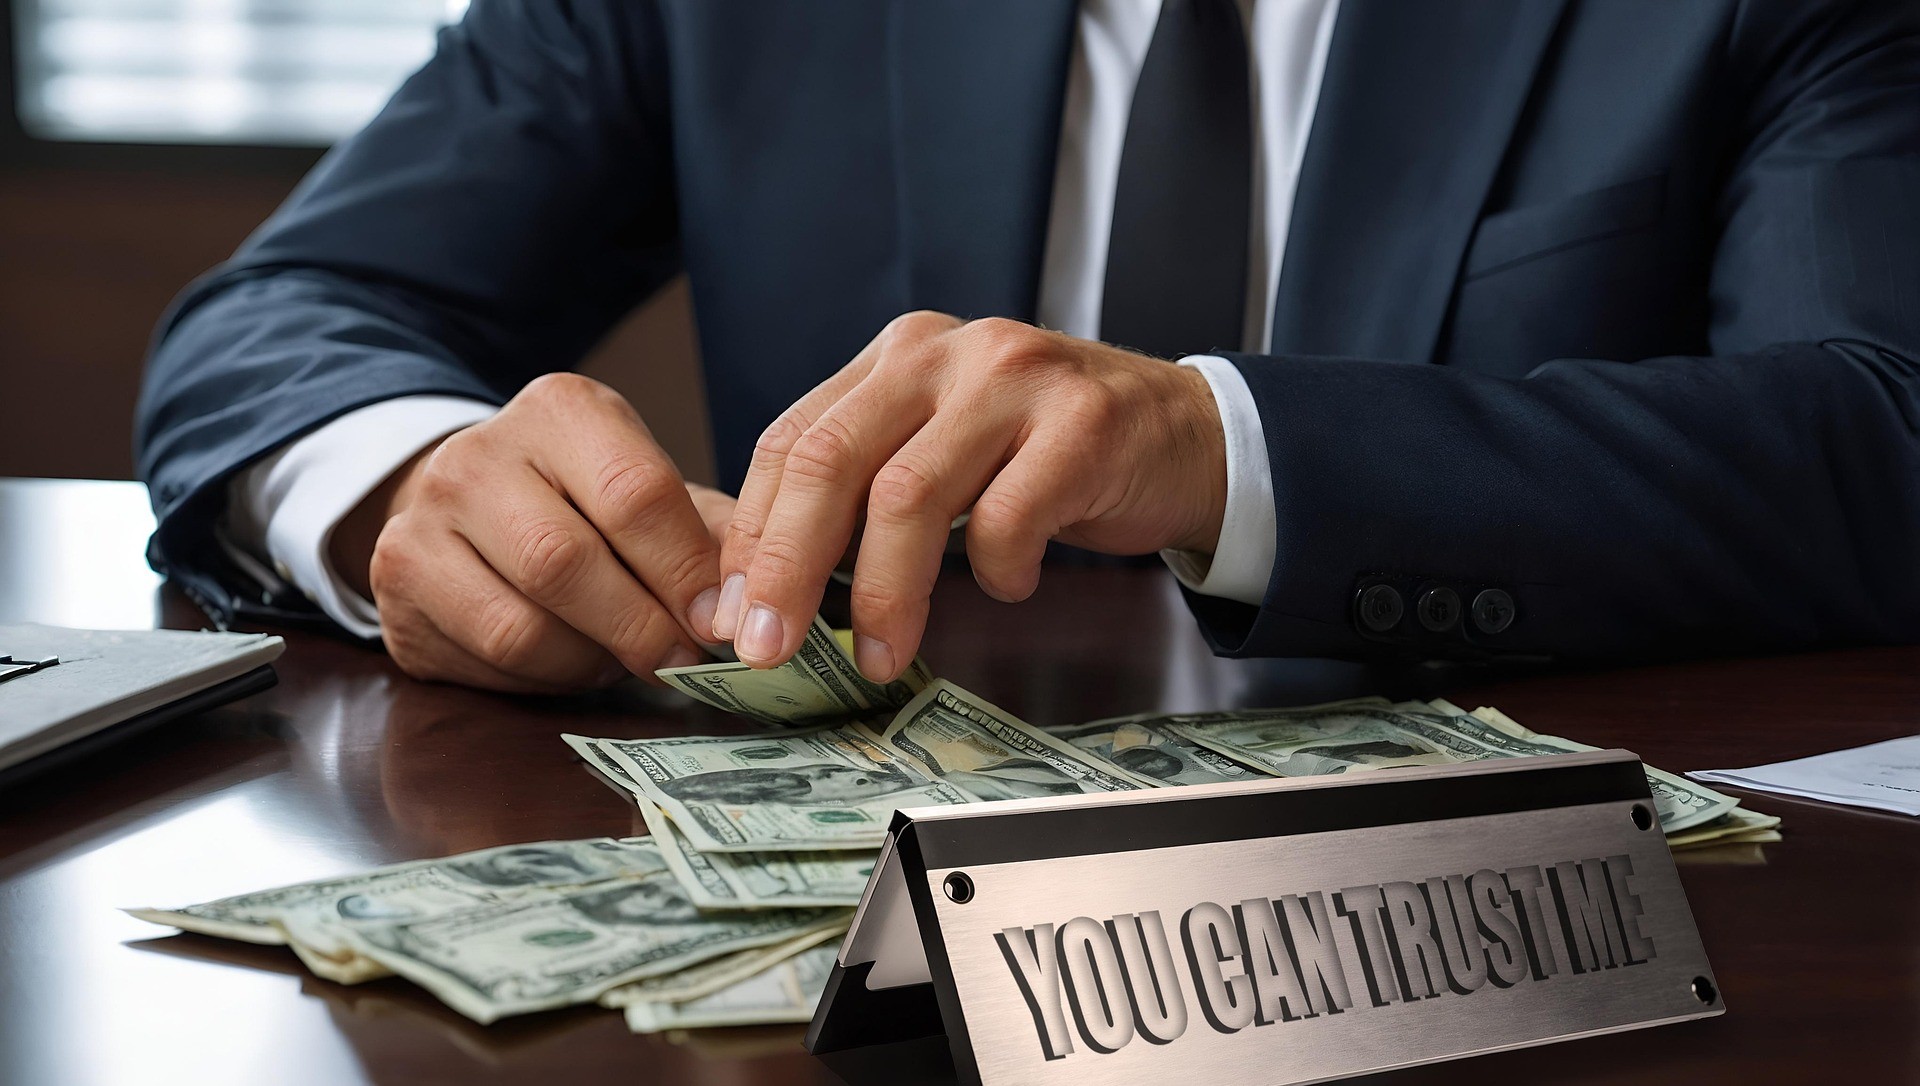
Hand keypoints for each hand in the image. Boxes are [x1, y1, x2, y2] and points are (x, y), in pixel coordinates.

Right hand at [335, 373, 728, 692]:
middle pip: (565, 563)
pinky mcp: (395, 589)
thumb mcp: (651, 490)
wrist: (469, 500)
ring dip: (590, 661)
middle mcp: (477, 455)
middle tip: (681, 660)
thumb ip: (711, 535)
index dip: (685, 571)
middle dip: (638, 627)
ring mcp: (421, 522)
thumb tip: (753, 602)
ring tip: (626, 659)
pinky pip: (485, 660)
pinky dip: (544, 677)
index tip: (719, 620)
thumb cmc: (585, 502)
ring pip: (519, 626)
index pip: (634, 494)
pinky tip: (570, 659)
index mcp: (561, 410)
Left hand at [711, 312, 1225, 680]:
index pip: (792, 439)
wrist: (1190, 434)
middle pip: (831, 462)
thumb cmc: (1052, 457)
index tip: (732, 616)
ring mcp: (1016, 380)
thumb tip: (772, 591)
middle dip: (787, 567)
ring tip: (882, 657)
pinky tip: (1011, 586)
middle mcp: (948, 353)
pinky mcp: (1081, 425)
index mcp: (898, 355)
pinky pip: (1008, 520)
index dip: (754, 534)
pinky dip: (997, 572)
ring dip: (885, 593)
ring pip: (908, 495)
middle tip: (766, 649)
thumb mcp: (949, 448)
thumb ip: (870, 490)